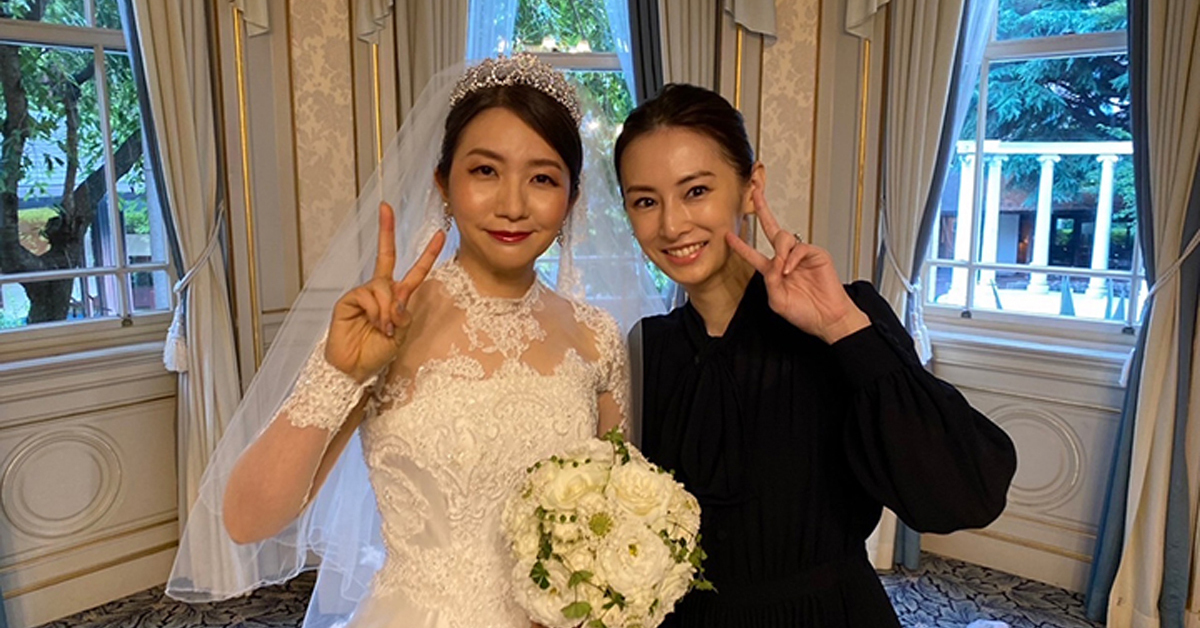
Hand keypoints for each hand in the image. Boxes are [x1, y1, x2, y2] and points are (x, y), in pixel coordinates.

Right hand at [325, 202, 445, 381]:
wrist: (353, 369)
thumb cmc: (376, 353)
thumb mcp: (400, 335)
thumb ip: (403, 316)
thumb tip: (397, 300)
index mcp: (397, 298)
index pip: (415, 271)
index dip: (427, 254)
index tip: (440, 234)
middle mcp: (380, 290)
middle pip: (385, 255)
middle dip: (386, 230)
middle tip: (385, 208)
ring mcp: (364, 293)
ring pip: (383, 285)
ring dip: (388, 309)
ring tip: (384, 328)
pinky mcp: (349, 299)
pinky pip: (369, 295)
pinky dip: (376, 311)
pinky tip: (373, 324)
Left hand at [725, 189, 869, 343]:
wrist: (828, 318)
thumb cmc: (805, 313)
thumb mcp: (778, 301)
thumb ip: (771, 282)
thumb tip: (773, 262)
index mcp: (774, 271)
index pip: (753, 254)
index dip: (740, 245)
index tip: (728, 235)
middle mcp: (786, 259)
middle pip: (772, 228)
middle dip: (762, 208)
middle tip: (755, 191)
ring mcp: (801, 255)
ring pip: (784, 238)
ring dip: (780, 251)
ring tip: (783, 269)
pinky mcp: (816, 254)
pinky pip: (800, 248)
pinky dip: (793, 259)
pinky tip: (791, 270)